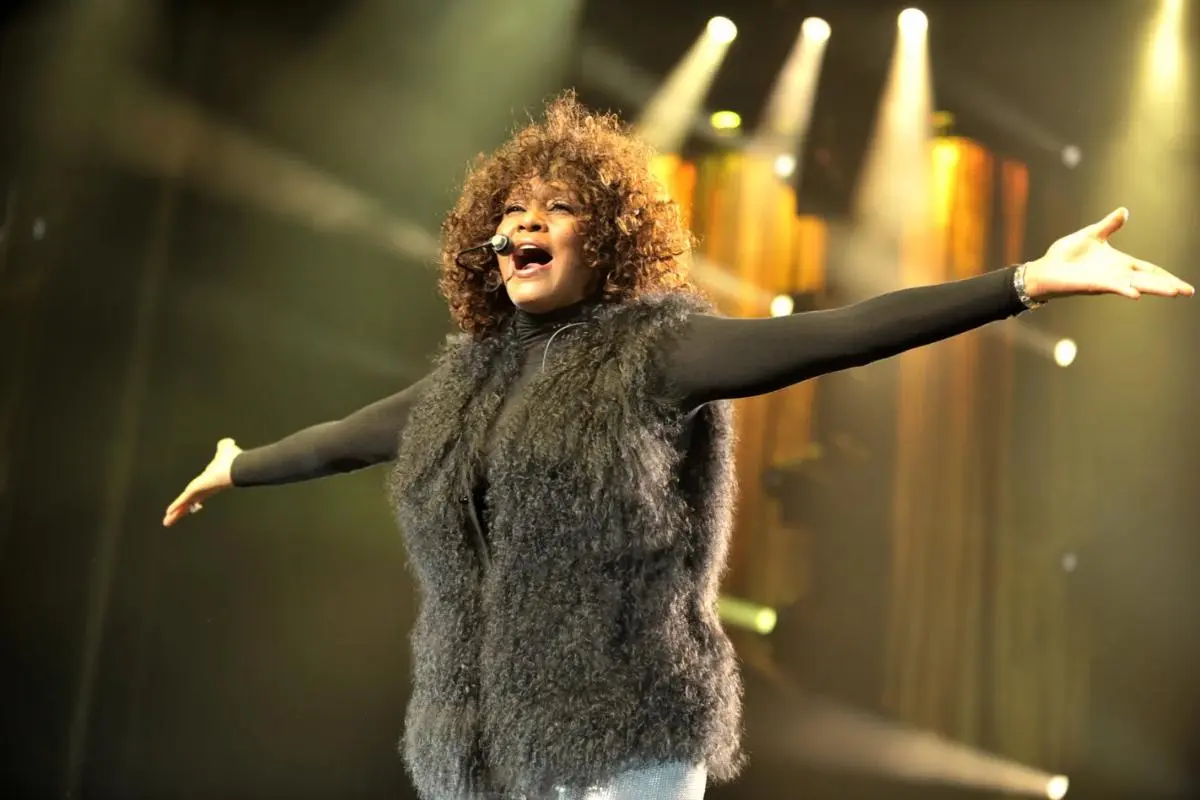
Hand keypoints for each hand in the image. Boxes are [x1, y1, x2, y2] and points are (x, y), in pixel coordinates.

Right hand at [163, 437, 241, 526]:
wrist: (237, 467)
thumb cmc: (233, 460)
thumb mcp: (226, 450)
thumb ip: (225, 446)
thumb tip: (227, 442)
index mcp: (209, 481)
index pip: (198, 493)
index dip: (192, 499)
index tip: (190, 504)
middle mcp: (204, 488)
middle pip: (189, 502)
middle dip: (181, 510)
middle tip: (172, 519)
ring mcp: (200, 491)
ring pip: (185, 504)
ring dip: (176, 513)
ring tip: (167, 522)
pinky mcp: (196, 490)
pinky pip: (183, 499)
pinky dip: (176, 505)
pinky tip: (168, 513)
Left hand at [1024, 207, 1194, 301]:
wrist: (1045, 268)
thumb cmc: (1066, 255)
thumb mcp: (1091, 235)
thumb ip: (1109, 225)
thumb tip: (1124, 211)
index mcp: (1119, 263)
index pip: (1149, 270)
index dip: (1166, 276)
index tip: (1184, 286)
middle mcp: (1116, 274)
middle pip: (1148, 280)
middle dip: (1168, 285)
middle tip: (1188, 291)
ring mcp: (1106, 281)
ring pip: (1136, 285)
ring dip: (1154, 288)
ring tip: (1175, 292)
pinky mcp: (1092, 284)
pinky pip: (1112, 287)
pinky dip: (1124, 290)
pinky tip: (1137, 294)